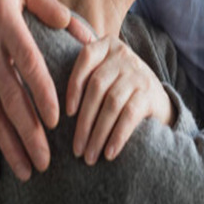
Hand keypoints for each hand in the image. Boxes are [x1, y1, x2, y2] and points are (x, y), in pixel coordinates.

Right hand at [0, 0, 92, 183]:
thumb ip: (54, 6)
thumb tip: (88, 34)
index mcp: (2, 22)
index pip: (26, 64)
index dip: (40, 93)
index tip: (57, 120)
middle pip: (6, 98)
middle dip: (26, 133)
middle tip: (47, 162)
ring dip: (7, 146)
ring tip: (28, 172)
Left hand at [66, 36, 175, 164]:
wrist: (158, 101)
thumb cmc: (120, 89)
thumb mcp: (105, 72)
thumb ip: (83, 72)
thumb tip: (45, 98)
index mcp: (108, 46)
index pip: (86, 57)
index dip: (74, 85)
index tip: (68, 114)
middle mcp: (125, 55)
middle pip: (97, 86)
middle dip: (84, 121)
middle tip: (76, 149)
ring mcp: (140, 73)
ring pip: (111, 103)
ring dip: (98, 134)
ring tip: (89, 156)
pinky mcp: (151, 94)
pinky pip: (129, 115)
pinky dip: (117, 136)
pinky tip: (109, 153)